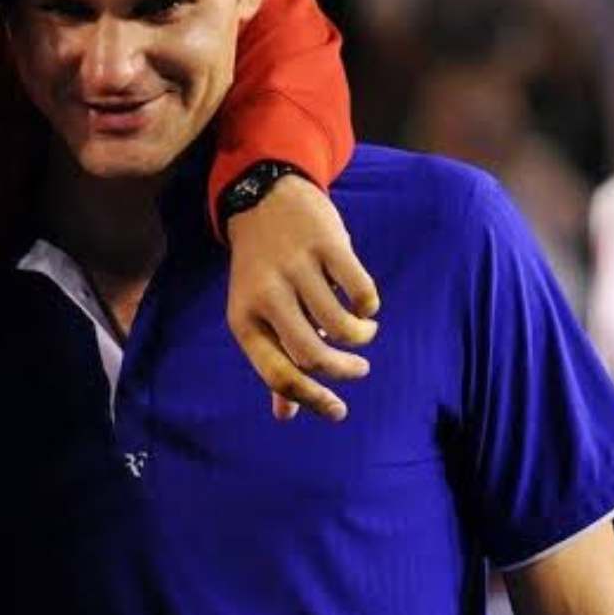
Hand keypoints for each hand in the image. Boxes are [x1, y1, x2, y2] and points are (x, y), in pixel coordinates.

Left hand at [224, 175, 379, 420]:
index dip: (312, 399)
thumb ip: (274, 361)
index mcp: (244, 319)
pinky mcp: (326, 244)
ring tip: (361, 331)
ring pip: (341, 326)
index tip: (339, 412)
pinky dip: (369, 306)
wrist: (262, 199)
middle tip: (359, 368)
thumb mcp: (255, 311)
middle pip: (313, 355)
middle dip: (344, 370)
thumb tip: (286, 415)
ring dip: (360, 336)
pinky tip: (365, 305)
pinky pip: (360, 291)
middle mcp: (267, 295)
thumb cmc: (261, 269)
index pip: (279, 374)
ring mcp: (296, 268)